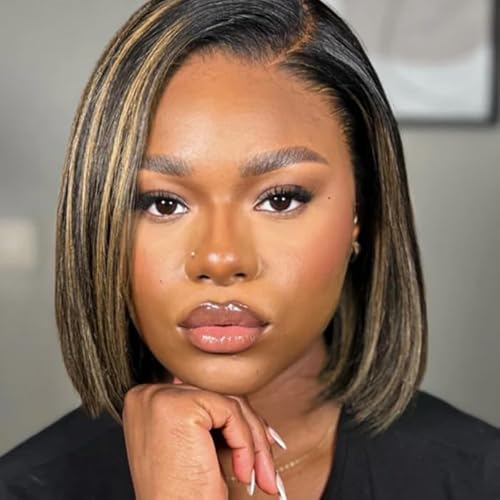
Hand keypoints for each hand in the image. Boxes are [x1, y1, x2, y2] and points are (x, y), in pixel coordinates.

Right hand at [122, 378, 279, 499]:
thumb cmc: (182, 492)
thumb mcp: (190, 443)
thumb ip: (204, 413)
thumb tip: (236, 393)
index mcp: (145, 400)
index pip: (203, 394)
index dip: (234, 420)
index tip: (259, 443)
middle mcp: (147, 393)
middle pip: (217, 395)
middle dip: (249, 430)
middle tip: (266, 463)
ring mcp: (160, 397)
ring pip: (228, 402)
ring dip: (254, 441)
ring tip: (261, 474)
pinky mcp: (180, 406)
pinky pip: (231, 412)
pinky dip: (245, 444)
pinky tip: (243, 472)